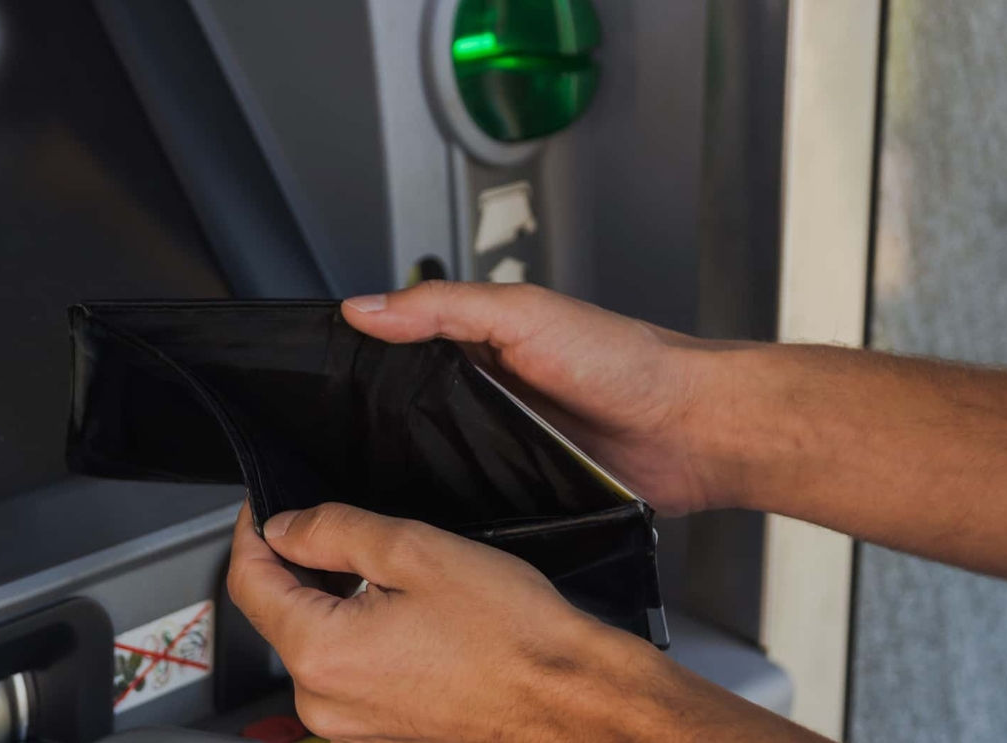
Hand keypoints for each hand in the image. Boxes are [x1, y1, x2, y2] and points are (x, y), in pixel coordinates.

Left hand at [227, 501, 827, 742]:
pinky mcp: (380, 734)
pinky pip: (346, 674)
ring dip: (329, 602)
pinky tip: (401, 614)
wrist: (570, 699)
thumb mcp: (415, 551)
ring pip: (314, 645)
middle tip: (331, 527)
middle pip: (279, 616)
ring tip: (384, 572)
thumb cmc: (510, 633)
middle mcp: (323, 703)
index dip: (253, 534)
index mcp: (321, 654)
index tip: (264, 508)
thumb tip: (286, 528)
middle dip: (295, 567)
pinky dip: (355, 635)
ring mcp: (350, 727)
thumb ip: (335, 532)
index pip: (250, 584)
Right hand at [343, 281, 730, 514]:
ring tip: (369, 486)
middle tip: (330, 447)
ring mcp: (502, 444)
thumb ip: (444, 307)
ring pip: (434, 459)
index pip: (400, 345)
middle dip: (374, 427)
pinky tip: (428, 515)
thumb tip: (365, 307)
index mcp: (479, 342)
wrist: (690, 430)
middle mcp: (485, 392)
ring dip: (411, 471)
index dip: (359, 357)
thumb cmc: (624, 361)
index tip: (315, 378)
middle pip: (409, 409)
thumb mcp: (524, 315)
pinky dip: (451, 505)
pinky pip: (470, 499)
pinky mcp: (521, 489)